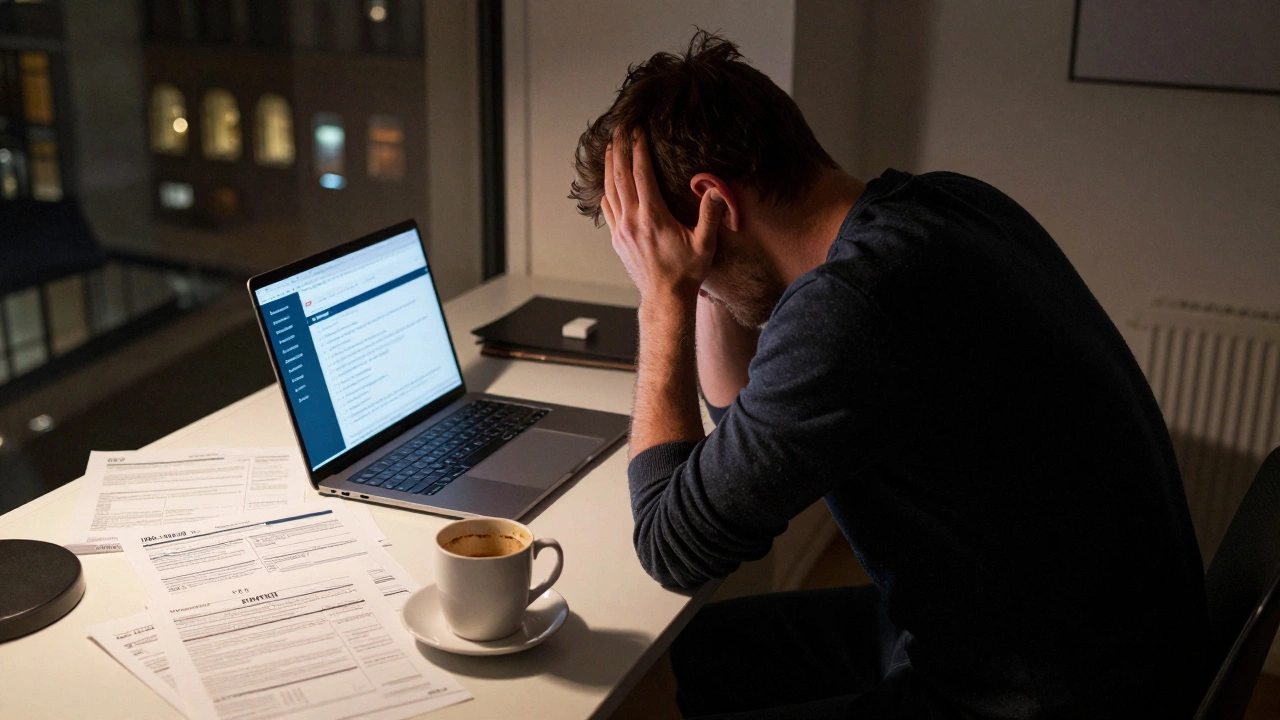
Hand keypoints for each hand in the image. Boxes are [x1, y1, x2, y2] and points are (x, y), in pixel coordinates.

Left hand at [601, 128, 724, 305]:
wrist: (665, 298)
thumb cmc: (687, 272)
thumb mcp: (705, 244)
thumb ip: (710, 216)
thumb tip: (717, 190)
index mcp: (653, 217)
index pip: (641, 174)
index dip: (638, 150)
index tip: (638, 131)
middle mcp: (632, 220)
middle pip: (621, 176)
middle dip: (620, 149)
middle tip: (620, 128)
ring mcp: (621, 229)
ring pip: (610, 189)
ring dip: (609, 165)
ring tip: (610, 145)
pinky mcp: (617, 238)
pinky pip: (607, 207)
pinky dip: (606, 188)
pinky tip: (607, 179)